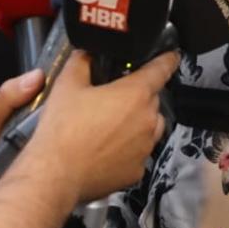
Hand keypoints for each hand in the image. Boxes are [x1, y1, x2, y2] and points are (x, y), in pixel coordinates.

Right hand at [25, 49, 178, 203]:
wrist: (56, 176)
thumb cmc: (64, 128)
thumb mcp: (68, 84)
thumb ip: (82, 61)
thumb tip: (88, 51)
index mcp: (136, 94)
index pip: (162, 69)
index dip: (167, 59)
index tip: (172, 56)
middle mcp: (148, 120)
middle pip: (152, 99)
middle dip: (138, 95)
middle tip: (115, 97)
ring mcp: (144, 149)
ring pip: (150, 127)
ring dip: (139, 122)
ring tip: (113, 124)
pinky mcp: (136, 173)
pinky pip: (139, 153)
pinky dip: (129, 149)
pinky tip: (108, 150)